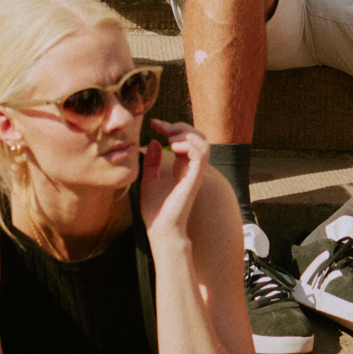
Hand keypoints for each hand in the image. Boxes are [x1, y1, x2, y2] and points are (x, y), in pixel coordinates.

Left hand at [138, 119, 209, 242]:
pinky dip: (188, 144)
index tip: (154, 123)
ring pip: (203, 142)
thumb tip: (153, 141)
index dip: (171, 127)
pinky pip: (201, 153)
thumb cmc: (155, 210)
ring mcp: (194, 173)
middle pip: (197, 137)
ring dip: (186, 133)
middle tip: (161, 126)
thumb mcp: (148, 180)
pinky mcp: (194, 178)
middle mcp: (191, 169)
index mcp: (182, 168)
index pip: (185, 140)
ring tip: (169, 137)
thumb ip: (152, 162)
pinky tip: (173, 147)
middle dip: (179, 126)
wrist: (160, 230)